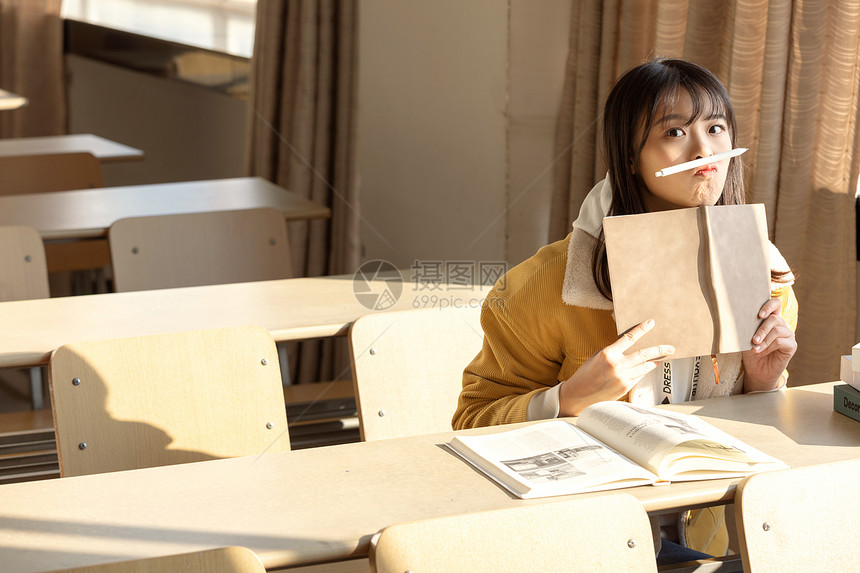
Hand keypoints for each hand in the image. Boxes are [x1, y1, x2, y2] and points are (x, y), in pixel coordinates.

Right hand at [558, 319, 674, 415]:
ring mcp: (622, 378)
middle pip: (644, 355)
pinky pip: (639, 377)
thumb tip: (629, 347)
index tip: (651, 323)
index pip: (629, 338)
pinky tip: (645, 369)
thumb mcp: (597, 357)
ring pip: (645, 367)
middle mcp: (617, 366)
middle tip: (670, 348)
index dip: (641, 330)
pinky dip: (643, 372)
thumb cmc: (586, 374)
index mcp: (608, 354)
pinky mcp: (625, 388)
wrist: (579, 394)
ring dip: (654, 362)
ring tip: (661, 358)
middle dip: (659, 350)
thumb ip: (614, 351)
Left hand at [742, 297, 796, 391]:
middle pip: (775, 318)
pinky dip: (769, 347)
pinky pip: (781, 342)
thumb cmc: (750, 352)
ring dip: (764, 340)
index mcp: (770, 319)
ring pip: (777, 330)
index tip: (759, 315)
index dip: (769, 306)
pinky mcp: (791, 345)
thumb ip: (747, 327)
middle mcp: (781, 325)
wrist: (756, 371)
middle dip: (762, 329)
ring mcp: (788, 334)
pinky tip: (761, 352)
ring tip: (755, 349)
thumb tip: (738, 318)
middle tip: (753, 340)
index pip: (775, 304)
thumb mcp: (746, 338)